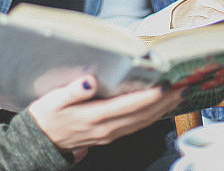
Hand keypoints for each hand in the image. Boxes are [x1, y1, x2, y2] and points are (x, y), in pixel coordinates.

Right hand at [29, 76, 183, 158]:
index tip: (165, 85)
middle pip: (142, 115)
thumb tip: (90, 81)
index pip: (128, 106)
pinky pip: (136, 126)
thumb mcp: (53, 100)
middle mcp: (106, 128)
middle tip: (182, 86)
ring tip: (178, 95)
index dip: (149, 96)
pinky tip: (160, 108)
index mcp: (94, 117)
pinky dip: (151, 117)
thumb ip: (72, 91)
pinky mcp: (110, 135)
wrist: (40, 141)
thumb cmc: (47, 117)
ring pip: (142, 122)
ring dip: (162, 109)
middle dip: (164, 101)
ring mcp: (109, 133)